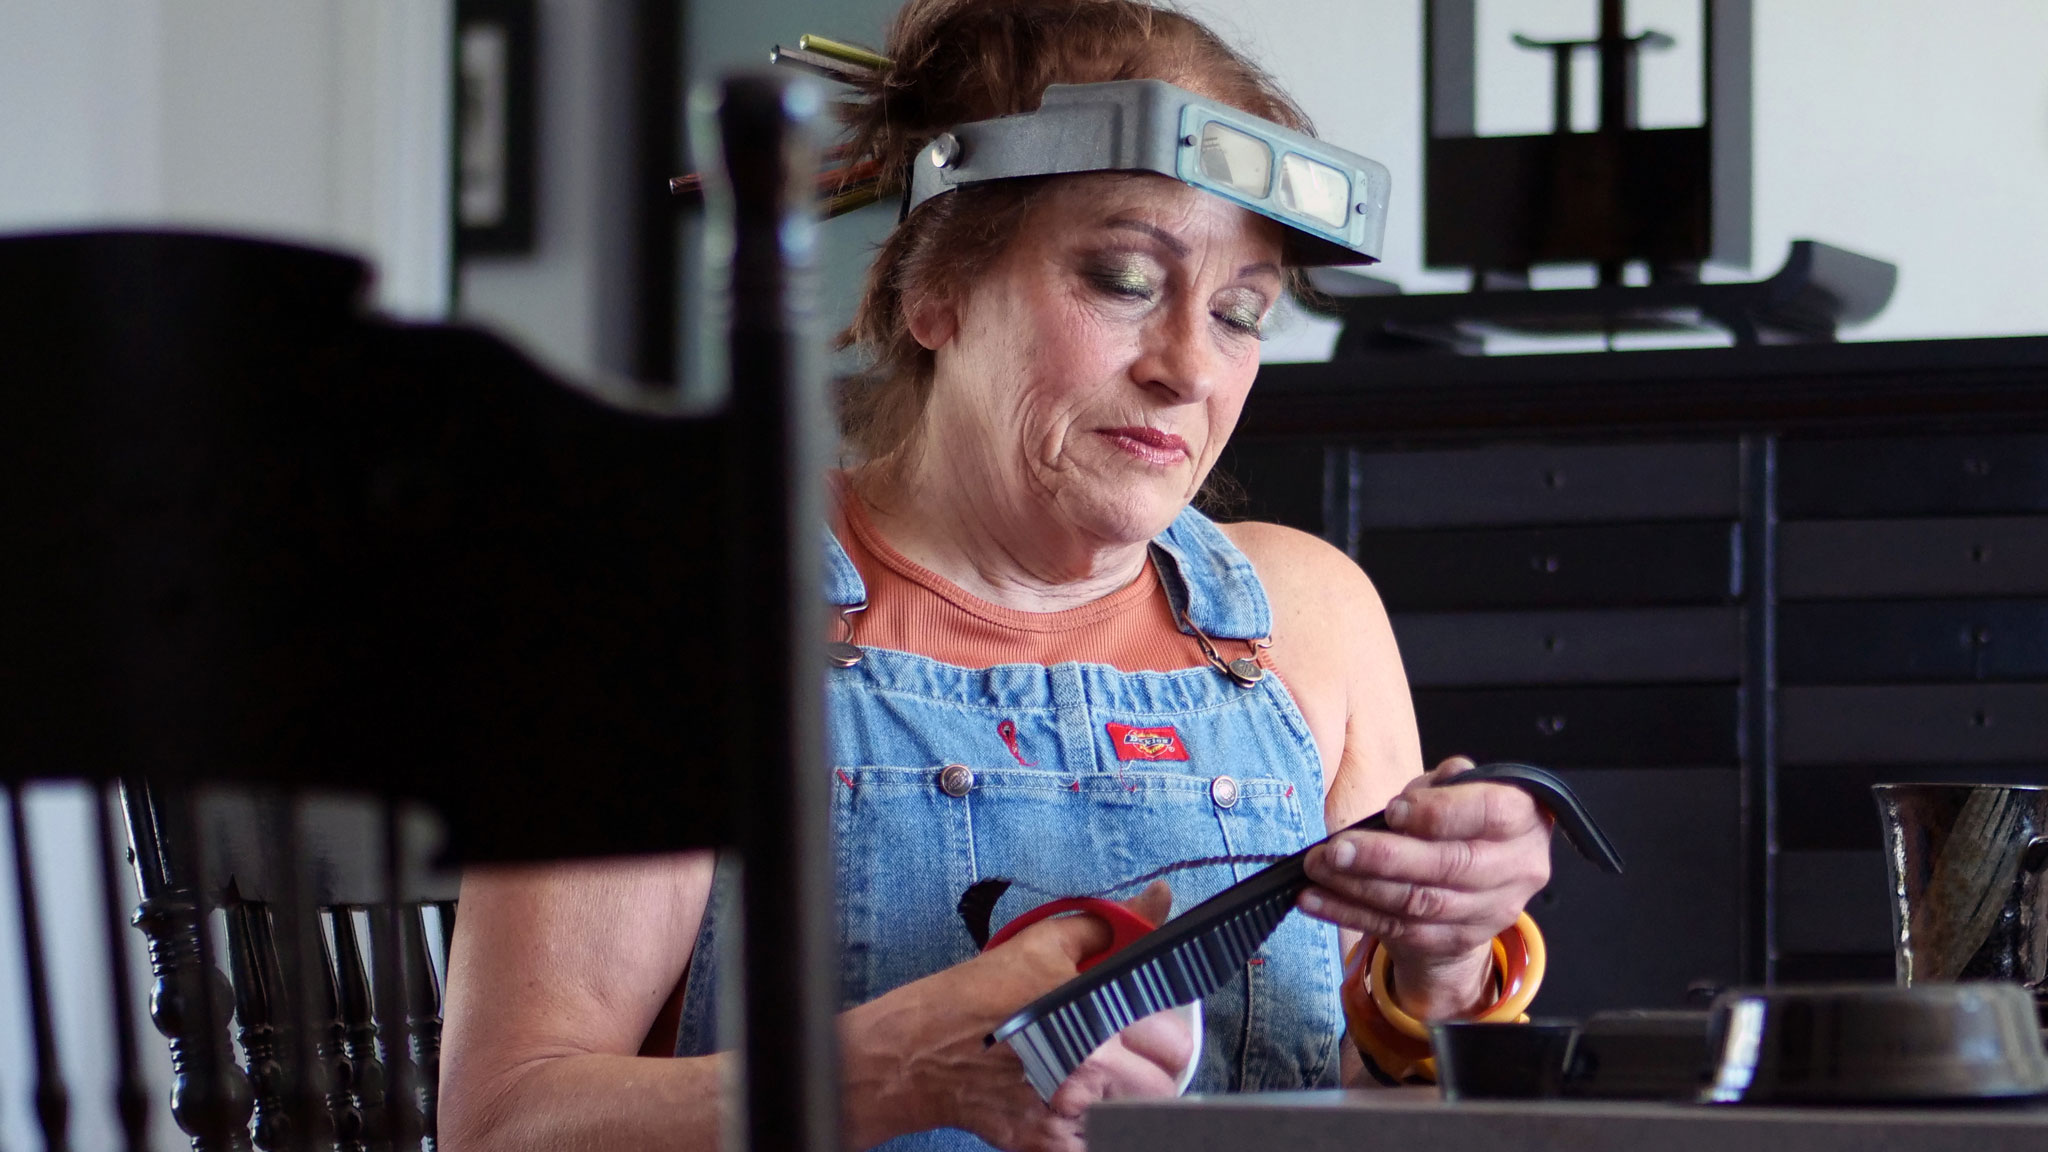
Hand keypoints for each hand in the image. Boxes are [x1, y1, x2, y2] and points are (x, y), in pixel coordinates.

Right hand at [840, 882, 1193, 1151]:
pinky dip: (1093, 1132)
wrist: (918, 1049)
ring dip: (1124, 1101)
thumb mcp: (1042, 943)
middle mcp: (1087, 1062)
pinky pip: (1095, 1144)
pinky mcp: (1044, 1143)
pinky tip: (1074, 1112)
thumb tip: (1159, 897)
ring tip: (1097, 1084)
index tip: (1143, 1029)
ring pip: (1136, 1115)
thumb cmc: (979, 994)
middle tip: (1121, 1058)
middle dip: (1148, 1069)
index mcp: (1094, 1010)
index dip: (1160, 1033)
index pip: (1173, 1039)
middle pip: (1163, 1083)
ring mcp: (1067, 1109)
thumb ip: (1109, 925)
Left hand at [1298, 756, 1552, 1017]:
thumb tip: (1422, 791)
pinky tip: (1315, 900)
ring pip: (1418, 902)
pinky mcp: (1454, 941)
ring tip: (1318, 869)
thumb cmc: (1462, 825)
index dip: (1438, 813)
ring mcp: (1488, 913)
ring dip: (1357, 887)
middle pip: (1448, 866)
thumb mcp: (1460, 791)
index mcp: (1523, 821)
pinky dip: (1349, 913)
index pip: (1489, 813)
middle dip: (1383, 857)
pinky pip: (1396, 929)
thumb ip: (1444, 784)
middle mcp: (1516, 870)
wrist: (1476, 889)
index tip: (1392, 810)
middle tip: (1335, 848)